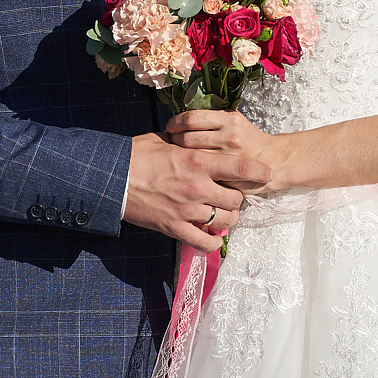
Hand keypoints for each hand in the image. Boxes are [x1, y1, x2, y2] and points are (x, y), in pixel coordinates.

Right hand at [124, 131, 270, 249]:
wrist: (110, 178)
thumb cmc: (135, 155)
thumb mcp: (163, 139)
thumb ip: (186, 141)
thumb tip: (194, 135)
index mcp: (197, 161)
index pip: (240, 167)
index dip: (258, 172)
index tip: (267, 173)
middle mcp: (198, 187)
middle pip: (236, 198)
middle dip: (238, 197)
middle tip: (231, 195)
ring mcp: (187, 210)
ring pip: (225, 220)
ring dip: (228, 218)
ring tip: (223, 214)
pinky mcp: (174, 227)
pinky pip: (204, 242)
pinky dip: (212, 241)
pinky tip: (212, 236)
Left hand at [167, 110, 289, 194]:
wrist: (275, 160)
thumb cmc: (249, 140)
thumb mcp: (234, 122)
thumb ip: (212, 120)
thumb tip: (182, 121)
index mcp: (228, 119)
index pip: (191, 118)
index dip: (176, 123)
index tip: (171, 127)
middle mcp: (228, 136)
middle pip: (186, 138)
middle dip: (175, 140)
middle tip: (172, 143)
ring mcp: (228, 157)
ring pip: (191, 156)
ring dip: (180, 157)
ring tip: (179, 157)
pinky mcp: (228, 174)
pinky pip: (202, 171)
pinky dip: (192, 170)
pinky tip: (189, 169)